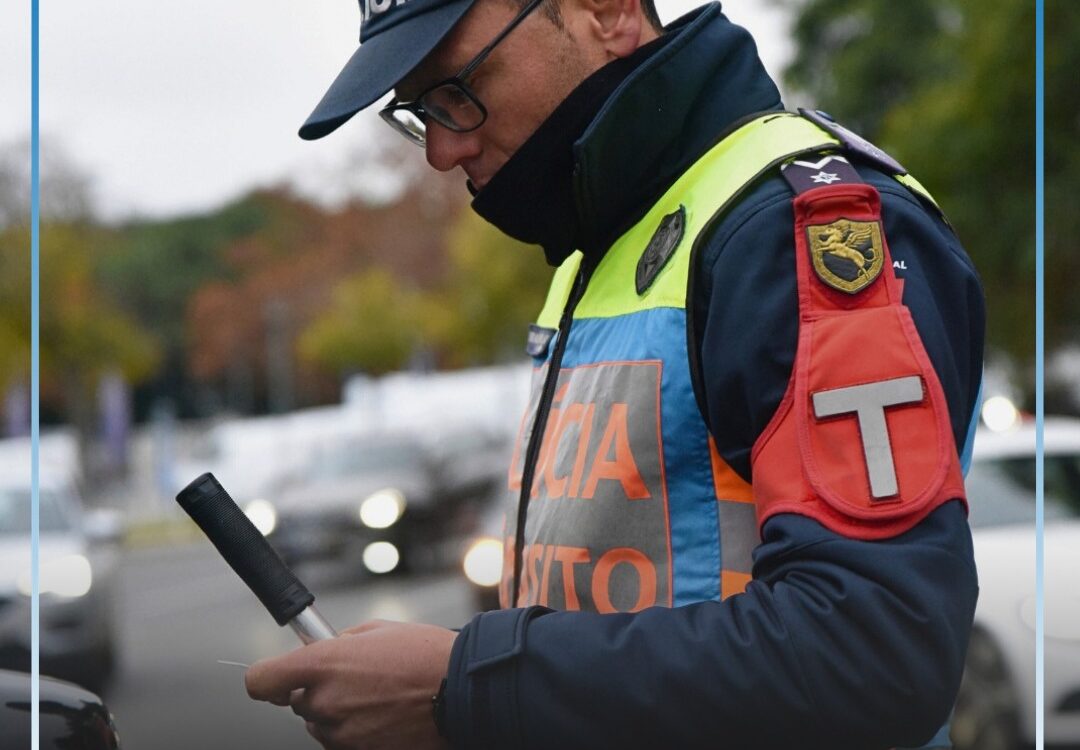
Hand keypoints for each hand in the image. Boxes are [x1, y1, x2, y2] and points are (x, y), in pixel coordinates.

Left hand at [245, 620, 456, 749]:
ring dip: (339, 713)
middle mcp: (325, 702)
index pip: (261, 681)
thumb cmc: (425, 655)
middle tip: (355, 678)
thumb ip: (340, 643)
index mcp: (323, 665)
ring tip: (377, 696)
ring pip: (322, 725)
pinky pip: (344, 742)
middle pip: (297, 703)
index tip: (278, 677)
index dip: (267, 678)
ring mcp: (342, 733)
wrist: (462, 690)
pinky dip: (358, 731)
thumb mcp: (377, 630)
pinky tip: (385, 714)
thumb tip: (322, 649)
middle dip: (319, 691)